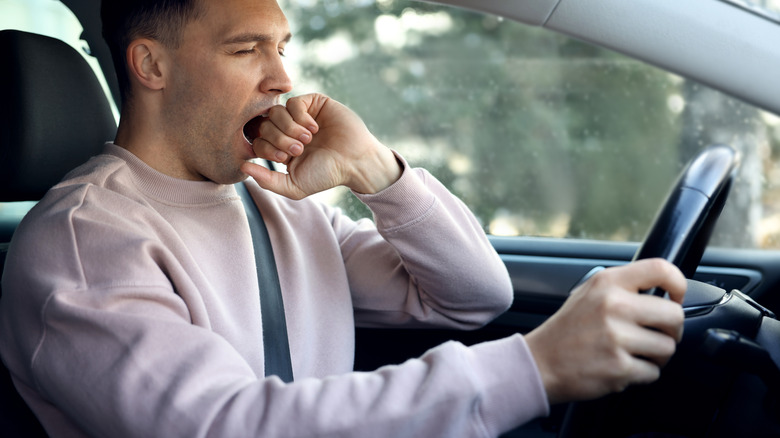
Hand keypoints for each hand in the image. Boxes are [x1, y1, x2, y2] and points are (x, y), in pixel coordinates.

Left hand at [241, 93, 401, 198]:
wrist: (354, 162)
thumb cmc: (326, 175)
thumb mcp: (293, 186)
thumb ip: (267, 181)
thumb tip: (242, 167)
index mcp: (281, 148)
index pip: (258, 140)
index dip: (267, 148)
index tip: (285, 158)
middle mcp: (288, 130)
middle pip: (264, 125)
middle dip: (279, 139)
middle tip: (298, 149)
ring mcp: (300, 115)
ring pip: (276, 112)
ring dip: (290, 128)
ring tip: (308, 139)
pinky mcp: (314, 103)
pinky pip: (294, 102)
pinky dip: (301, 116)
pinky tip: (314, 127)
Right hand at [524, 258, 685, 404]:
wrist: (540, 363)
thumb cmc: (567, 330)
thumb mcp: (588, 293)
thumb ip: (622, 287)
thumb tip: (663, 291)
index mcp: (607, 283)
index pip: (660, 269)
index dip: (678, 284)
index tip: (676, 297)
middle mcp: (613, 306)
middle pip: (675, 315)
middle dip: (671, 330)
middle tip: (656, 335)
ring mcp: (617, 338)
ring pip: (668, 348)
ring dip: (656, 356)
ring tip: (633, 353)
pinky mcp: (619, 367)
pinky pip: (653, 372)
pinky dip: (642, 374)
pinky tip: (621, 367)